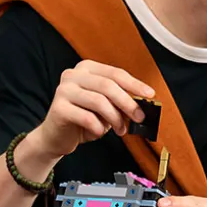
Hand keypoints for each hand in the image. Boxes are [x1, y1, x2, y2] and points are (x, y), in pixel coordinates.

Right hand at [33, 60, 154, 158]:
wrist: (56, 137)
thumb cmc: (83, 120)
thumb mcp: (106, 107)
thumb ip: (120, 101)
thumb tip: (143, 104)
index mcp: (86, 68)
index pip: (115, 73)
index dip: (135, 84)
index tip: (150, 95)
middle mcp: (73, 75)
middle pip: (108, 86)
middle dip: (128, 103)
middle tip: (140, 117)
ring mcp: (63, 90)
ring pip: (99, 101)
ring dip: (115, 118)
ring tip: (121, 130)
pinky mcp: (58, 108)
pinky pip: (87, 117)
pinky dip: (98, 128)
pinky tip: (99, 132)